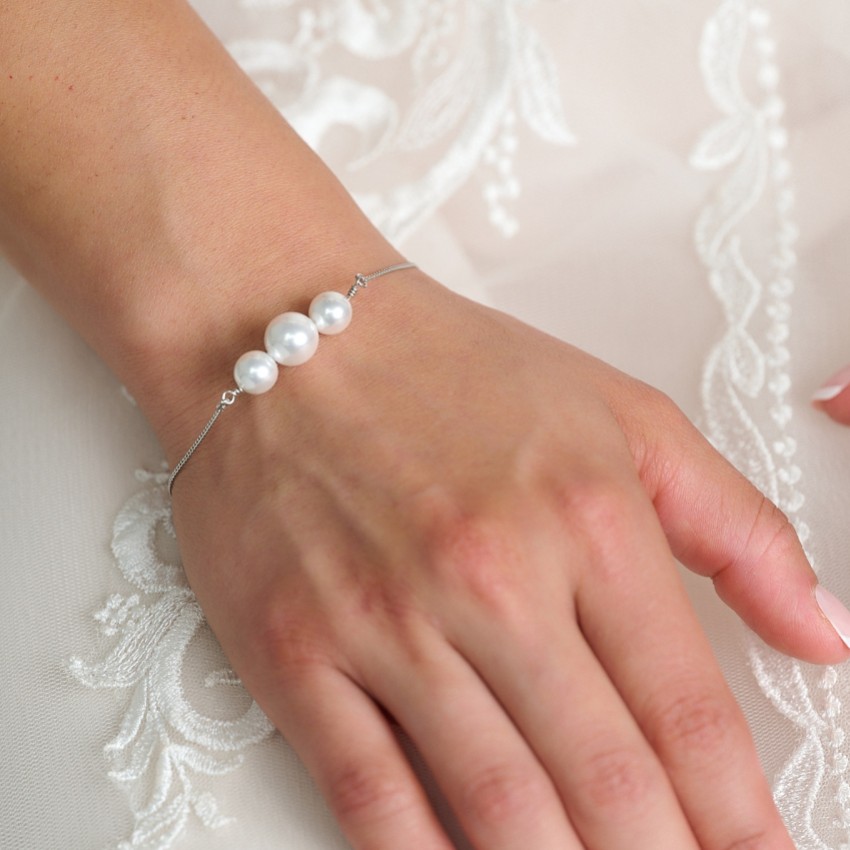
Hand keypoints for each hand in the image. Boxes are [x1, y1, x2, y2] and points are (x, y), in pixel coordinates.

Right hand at [168, 270, 848, 849]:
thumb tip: (819, 631)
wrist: (280, 338)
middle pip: (610, 781)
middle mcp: (492, 579)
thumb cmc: (442, 368)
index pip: (690, 712)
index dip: (740, 814)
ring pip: (502, 809)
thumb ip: (733, 525)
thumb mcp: (618, 414)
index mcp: (587, 517)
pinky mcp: (297, 652)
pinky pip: (375, 798)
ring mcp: (387, 623)